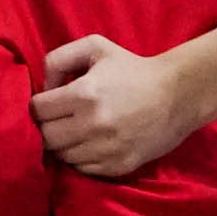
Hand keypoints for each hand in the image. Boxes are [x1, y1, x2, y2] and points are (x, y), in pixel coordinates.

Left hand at [31, 34, 202, 176]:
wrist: (178, 95)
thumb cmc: (133, 69)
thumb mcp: (95, 47)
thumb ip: (58, 59)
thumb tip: (43, 87)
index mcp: (84, 94)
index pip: (38, 110)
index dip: (39, 105)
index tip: (49, 103)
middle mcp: (93, 125)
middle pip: (46, 137)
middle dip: (48, 126)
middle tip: (60, 119)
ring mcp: (106, 149)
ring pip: (62, 155)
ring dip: (64, 143)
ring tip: (77, 130)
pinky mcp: (118, 166)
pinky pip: (82, 169)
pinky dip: (81, 158)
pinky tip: (91, 143)